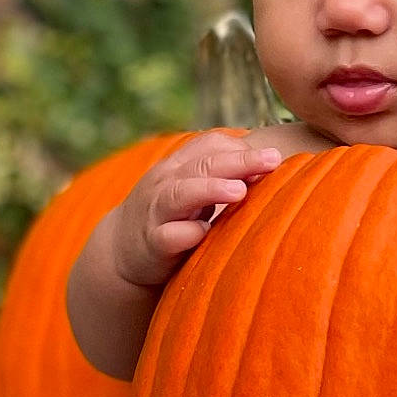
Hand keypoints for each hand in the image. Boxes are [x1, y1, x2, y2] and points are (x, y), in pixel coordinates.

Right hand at [111, 133, 280, 288]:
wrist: (122, 251)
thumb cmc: (173, 216)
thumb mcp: (196, 191)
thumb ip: (227, 176)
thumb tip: (271, 164)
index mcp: (180, 166)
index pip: (210, 146)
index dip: (241, 149)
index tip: (274, 157)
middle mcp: (166, 183)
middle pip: (203, 164)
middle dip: (239, 161)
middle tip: (272, 159)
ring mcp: (157, 212)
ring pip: (181, 193)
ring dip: (210, 189)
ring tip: (239, 191)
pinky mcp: (152, 243)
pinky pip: (166, 236)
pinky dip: (184, 233)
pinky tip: (202, 232)